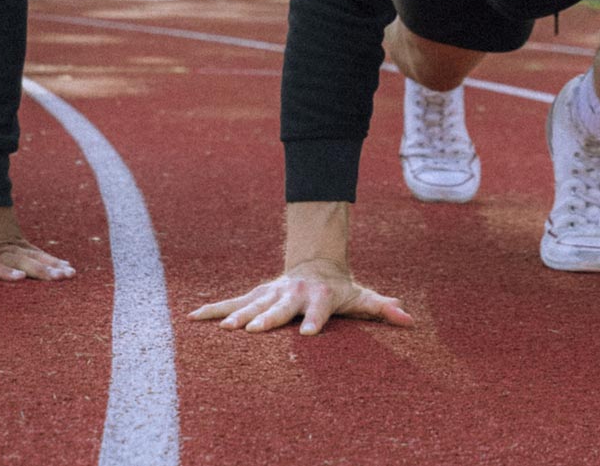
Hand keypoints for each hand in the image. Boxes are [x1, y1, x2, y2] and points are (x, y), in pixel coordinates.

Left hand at [0, 203, 74, 281]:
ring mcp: (8, 244)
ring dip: (50, 266)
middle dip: (39, 272)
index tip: (19, 278)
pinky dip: (50, 258)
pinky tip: (66, 266)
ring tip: (67, 275)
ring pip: (32, 257)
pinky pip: (36, 251)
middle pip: (19, 262)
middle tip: (57, 279)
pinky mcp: (17, 238)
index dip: (3, 273)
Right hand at [188, 258, 412, 335]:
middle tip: (251, 331)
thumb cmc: (341, 289)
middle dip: (265, 319)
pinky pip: (231, 302)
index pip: (319, 310)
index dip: (315, 321)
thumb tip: (407, 317)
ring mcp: (271, 293)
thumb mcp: (362, 297)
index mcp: (320, 296)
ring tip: (223, 328)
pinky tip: (192, 318)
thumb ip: (381, 308)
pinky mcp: (255, 295)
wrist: (315, 264)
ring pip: (251, 304)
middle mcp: (292, 293)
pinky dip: (212, 309)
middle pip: (279, 308)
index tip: (308, 335)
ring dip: (235, 315)